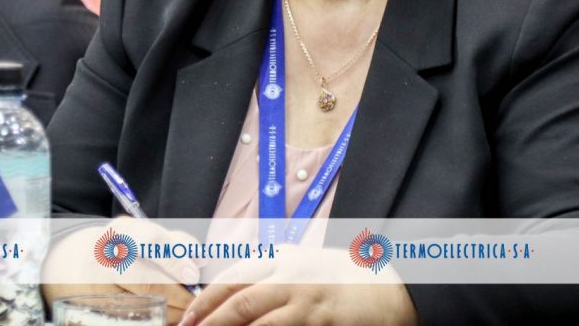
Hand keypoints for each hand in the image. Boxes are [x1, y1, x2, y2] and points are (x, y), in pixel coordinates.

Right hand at [41, 217, 203, 324]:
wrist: (72, 262)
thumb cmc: (121, 247)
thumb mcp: (145, 234)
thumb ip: (175, 243)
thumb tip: (200, 261)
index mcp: (121, 230)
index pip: (151, 241)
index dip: (176, 260)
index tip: (193, 276)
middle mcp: (103, 255)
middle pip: (145, 279)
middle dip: (176, 294)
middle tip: (193, 301)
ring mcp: (94, 284)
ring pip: (138, 303)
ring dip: (167, 311)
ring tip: (182, 312)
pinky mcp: (90, 307)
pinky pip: (126, 317)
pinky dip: (150, 319)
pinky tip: (164, 317)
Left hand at [179, 244, 415, 325]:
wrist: (392, 288)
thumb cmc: (343, 279)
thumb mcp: (304, 265)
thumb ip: (271, 274)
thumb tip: (228, 296)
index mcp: (285, 259)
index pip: (234, 277)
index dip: (206, 300)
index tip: (187, 319)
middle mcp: (294, 277)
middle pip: (241, 303)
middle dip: (210, 322)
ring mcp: (310, 303)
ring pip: (260, 325)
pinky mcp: (324, 324)